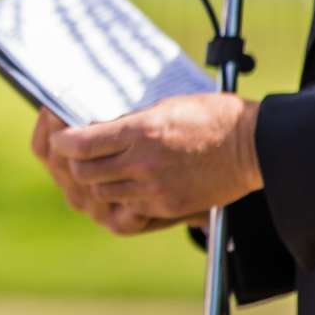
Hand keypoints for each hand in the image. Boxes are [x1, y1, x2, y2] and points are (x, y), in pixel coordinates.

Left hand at [32, 94, 262, 236]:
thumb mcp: (165, 107)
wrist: (255, 146)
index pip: (80, 144)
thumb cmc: (213, 117)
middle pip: (83, 172)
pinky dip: (122, 197)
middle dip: (74, 163)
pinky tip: (129, 183)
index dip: (61, 141)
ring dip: (96, 182)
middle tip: (77, 154)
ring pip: (102, 193)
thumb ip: (129, 122)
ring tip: (103, 168)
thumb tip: (96, 126)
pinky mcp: (168, 206)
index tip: (59, 137)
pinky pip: (129, 207)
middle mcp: (142, 163)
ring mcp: (154, 189)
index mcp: (140, 132)